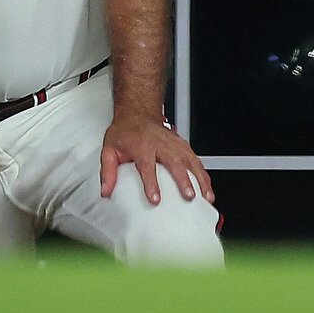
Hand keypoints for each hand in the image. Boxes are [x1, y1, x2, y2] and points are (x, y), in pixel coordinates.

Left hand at [100, 115, 214, 204]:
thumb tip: (106, 190)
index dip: (151, 183)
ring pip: (191, 160)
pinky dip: (203, 172)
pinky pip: (196, 158)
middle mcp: (160, 144)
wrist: (138, 113)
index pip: (147, 166)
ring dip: (200, 178)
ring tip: (206, 195)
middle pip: (175, 162)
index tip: (155, 199)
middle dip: (184, 180)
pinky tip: (207, 185)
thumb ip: (108, 171)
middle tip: (188, 196)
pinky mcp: (182, 144)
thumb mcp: (109, 149)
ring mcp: (174, 143)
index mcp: (142, 146)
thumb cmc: (126, 131)